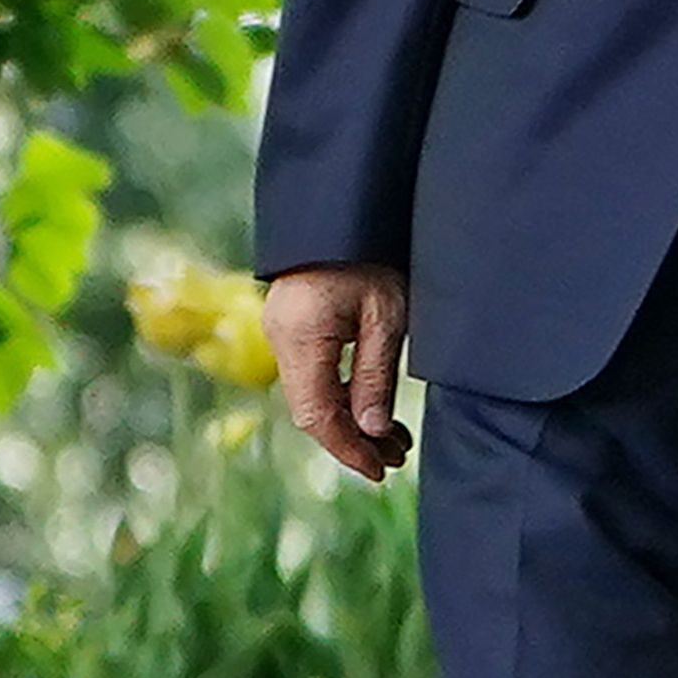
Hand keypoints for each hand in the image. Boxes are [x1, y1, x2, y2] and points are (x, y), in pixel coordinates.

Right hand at [266, 262, 413, 481]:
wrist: (347, 208)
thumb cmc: (373, 253)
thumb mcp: (386, 315)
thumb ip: (376, 376)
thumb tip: (374, 431)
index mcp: (301, 337)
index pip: (317, 415)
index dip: (348, 448)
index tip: (379, 470)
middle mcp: (282, 338)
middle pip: (313, 409)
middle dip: (353, 439)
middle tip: (395, 459)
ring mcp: (283, 330)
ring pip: (313, 393)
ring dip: (351, 418)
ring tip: (394, 440)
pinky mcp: (293, 323)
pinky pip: (313, 372)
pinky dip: (342, 393)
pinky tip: (372, 407)